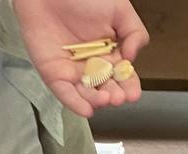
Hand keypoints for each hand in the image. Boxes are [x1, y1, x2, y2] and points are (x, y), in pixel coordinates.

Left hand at [13, 0, 146, 118]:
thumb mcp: (119, 9)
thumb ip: (134, 32)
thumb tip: (132, 58)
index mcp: (110, 51)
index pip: (122, 75)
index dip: (128, 86)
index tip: (133, 93)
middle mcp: (92, 64)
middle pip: (106, 88)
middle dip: (114, 95)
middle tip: (119, 97)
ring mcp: (72, 71)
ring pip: (86, 93)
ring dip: (96, 100)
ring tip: (106, 99)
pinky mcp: (53, 73)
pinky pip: (64, 92)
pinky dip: (75, 103)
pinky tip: (88, 110)